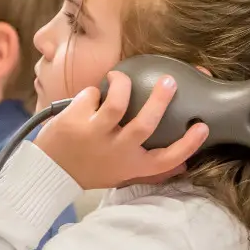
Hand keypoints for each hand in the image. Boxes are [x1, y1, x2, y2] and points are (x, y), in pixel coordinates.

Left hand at [32, 71, 207, 190]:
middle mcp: (115, 151)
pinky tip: (92, 96)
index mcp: (131, 165)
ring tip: (120, 77)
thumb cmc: (89, 168)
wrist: (48, 172)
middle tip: (169, 81)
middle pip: (145, 123)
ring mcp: (94, 136)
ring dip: (122, 83)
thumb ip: (146, 164)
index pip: (166, 158)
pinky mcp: (74, 121)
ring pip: (117, 103)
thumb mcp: (120, 172)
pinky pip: (91, 95)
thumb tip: (184, 166)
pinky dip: (93, 92)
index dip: (188, 144)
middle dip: (160, 100)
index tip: (202, 126)